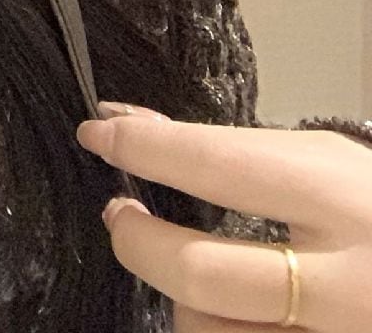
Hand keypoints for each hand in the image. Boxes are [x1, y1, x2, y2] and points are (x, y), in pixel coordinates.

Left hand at [76, 102, 371, 328]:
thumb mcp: (324, 162)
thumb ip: (231, 149)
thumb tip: (122, 126)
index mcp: (338, 201)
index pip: (218, 167)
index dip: (143, 150)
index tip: (96, 135)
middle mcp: (341, 283)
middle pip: (201, 275)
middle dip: (138, 241)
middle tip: (120, 213)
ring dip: (182, 300)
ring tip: (190, 271)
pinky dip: (217, 330)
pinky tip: (228, 309)